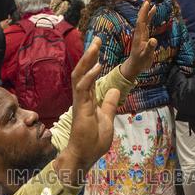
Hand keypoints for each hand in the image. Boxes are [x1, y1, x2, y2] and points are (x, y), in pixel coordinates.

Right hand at [55, 37, 118, 183]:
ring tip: (95, 46)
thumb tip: (115, 90)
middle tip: (96, 39)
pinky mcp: (79, 108)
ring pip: (80, 75)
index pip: (90, 76)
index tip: (99, 49)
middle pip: (83, 71)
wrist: (84, 156)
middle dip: (89, 55)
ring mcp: (79, 102)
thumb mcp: (108, 119)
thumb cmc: (93, 142)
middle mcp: (82, 98)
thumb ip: (110, 104)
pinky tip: (97, 67)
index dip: (94, 62)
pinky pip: (83, 88)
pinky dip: (89, 76)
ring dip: (87, 60)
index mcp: (89, 99)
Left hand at [120, 0, 158, 81]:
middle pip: (142, 16)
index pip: (141, 21)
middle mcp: (140, 32)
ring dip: (147, 8)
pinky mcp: (144, 34)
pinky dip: (150, 15)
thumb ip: (149, 48)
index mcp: (139, 36)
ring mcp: (141, 32)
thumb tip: (153, 40)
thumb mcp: (145, 56)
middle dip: (145, 6)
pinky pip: (147, 22)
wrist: (135, 65)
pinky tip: (154, 9)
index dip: (144, 12)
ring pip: (144, 17)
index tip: (147, 3)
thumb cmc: (140, 61)